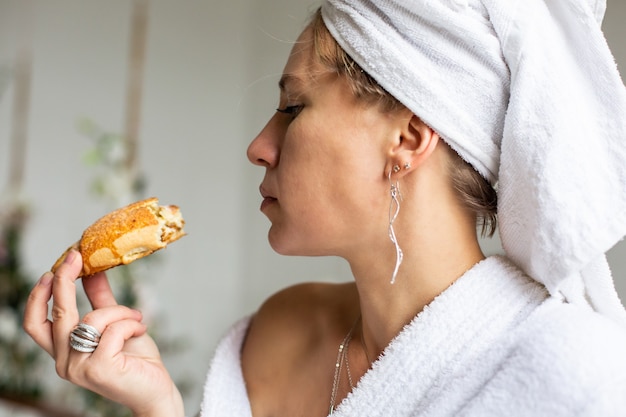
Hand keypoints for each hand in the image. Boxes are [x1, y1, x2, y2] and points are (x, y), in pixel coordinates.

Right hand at [23, 250, 184, 416]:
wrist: (155, 390)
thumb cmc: (135, 359)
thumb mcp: (116, 324)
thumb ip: (101, 300)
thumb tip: (90, 271)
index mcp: (63, 352)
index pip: (36, 323)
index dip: (39, 295)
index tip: (54, 267)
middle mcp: (63, 362)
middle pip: (57, 315)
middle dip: (63, 281)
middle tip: (76, 256)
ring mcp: (78, 368)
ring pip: (92, 319)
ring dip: (120, 311)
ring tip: (137, 318)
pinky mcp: (98, 369)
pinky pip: (112, 330)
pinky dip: (130, 323)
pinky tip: (141, 330)